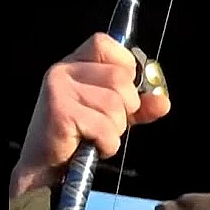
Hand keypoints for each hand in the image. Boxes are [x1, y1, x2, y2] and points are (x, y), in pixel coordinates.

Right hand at [11, 33, 170, 197]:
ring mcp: (59, 89)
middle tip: (108, 122)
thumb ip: (140, 106)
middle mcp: (63, 70)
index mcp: (75, 63)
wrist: (45, 166)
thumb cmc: (79, 135)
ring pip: (114, 104)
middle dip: (126, 107)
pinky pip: (105, 127)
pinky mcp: (60, 112)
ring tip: (96, 135)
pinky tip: (93, 146)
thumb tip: (163, 102)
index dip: (125, 67)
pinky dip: (108, 144)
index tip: (123, 92)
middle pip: (119, 77)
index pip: (106, 44)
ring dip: (115, 128)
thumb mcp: (114, 114)